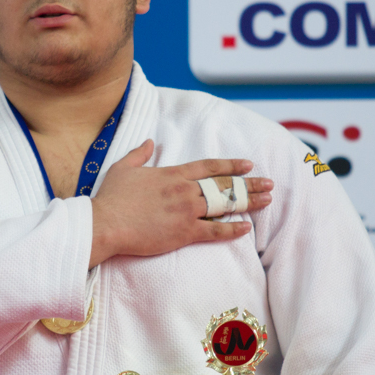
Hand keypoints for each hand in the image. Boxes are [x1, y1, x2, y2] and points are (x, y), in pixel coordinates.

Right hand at [88, 140, 272, 267]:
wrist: (106, 223)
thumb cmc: (112, 198)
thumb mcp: (123, 168)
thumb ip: (139, 154)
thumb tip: (149, 142)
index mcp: (172, 174)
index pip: (209, 167)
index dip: (230, 165)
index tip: (247, 165)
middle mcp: (184, 190)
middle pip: (223, 185)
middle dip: (249, 184)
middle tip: (269, 183)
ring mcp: (186, 211)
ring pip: (224, 205)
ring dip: (248, 202)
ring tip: (267, 201)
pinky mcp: (184, 232)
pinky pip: (214, 230)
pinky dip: (232, 229)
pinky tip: (246, 228)